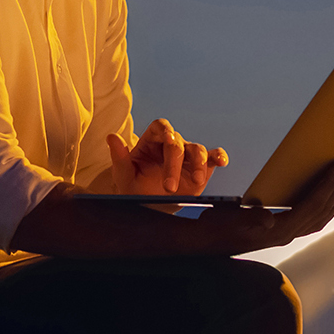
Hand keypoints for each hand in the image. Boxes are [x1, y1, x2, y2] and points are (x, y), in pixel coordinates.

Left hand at [104, 118, 229, 195]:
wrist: (150, 206)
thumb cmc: (134, 188)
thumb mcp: (123, 175)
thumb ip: (118, 157)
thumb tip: (111, 137)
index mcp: (152, 140)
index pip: (161, 127)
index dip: (166, 135)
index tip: (167, 145)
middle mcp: (172, 144)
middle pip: (179, 143)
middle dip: (175, 165)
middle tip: (169, 188)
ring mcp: (187, 155)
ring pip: (198, 149)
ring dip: (199, 164)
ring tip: (197, 181)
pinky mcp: (201, 167)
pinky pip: (213, 156)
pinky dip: (219, 156)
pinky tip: (222, 162)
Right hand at [196, 159, 333, 251]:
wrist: (204, 241)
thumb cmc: (216, 226)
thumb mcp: (230, 218)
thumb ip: (252, 219)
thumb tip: (269, 218)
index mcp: (279, 230)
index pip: (312, 204)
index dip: (327, 185)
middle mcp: (286, 235)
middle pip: (322, 211)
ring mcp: (285, 236)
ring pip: (320, 218)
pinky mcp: (280, 233)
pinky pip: (311, 221)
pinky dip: (324, 209)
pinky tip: (327, 201)